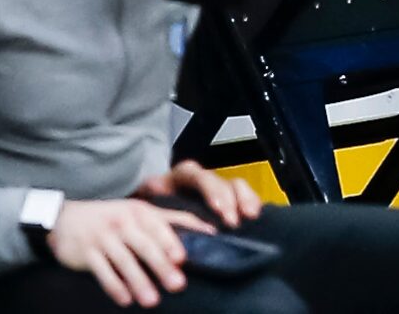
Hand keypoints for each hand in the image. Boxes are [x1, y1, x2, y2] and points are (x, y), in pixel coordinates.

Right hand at [47, 197, 211, 306]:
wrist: (65, 219)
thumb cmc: (112, 219)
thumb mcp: (139, 213)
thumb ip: (171, 220)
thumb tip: (210, 230)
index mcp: (138, 212)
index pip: (158, 227)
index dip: (171, 242)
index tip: (182, 259)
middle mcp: (121, 222)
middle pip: (144, 245)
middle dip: (161, 265)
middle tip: (177, 284)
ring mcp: (103, 237)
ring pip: (124, 261)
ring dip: (138, 281)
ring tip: (152, 301)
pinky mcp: (87, 252)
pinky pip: (102, 271)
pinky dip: (114, 286)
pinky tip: (125, 300)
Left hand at [139, 160, 260, 227]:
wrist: (143, 221)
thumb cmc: (143, 217)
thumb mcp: (145, 212)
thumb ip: (155, 214)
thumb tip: (163, 226)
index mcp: (174, 178)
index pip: (194, 173)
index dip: (208, 189)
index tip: (217, 209)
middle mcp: (196, 181)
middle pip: (217, 179)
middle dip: (228, 199)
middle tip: (233, 221)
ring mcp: (211, 190)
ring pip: (233, 184)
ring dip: (243, 199)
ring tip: (250, 216)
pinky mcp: (222, 202)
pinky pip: (242, 195)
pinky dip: (251, 202)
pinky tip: (256, 214)